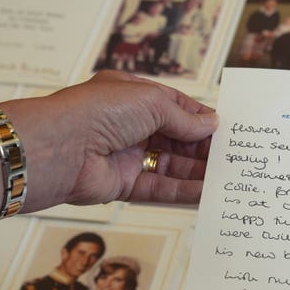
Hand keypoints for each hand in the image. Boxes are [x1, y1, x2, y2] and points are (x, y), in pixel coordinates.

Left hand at [0, 70, 217, 212]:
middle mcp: (130, 125)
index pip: (175, 106)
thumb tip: (211, 124)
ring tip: (226, 176)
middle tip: (231, 156)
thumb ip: (184, 118)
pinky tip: (206, 192)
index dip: (200, 117)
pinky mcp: (124, 183)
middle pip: (176, 138)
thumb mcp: (151, 102)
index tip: (225, 129)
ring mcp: (127, 155)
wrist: (58, 148)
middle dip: (203, 147)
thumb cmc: (98, 112)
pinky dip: (183, 190)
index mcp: (133, 97)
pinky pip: (159, 188)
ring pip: (171, 165)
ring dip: (198, 171)